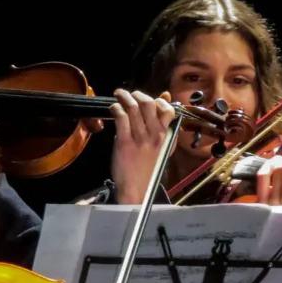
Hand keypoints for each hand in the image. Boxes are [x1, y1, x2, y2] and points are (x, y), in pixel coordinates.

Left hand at [110, 89, 175, 204]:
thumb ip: (164, 125)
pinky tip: (113, 109)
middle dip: (137, 94)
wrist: (137, 188)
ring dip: (124, 97)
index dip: (158, 101)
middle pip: (148, 104)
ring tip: (118, 95)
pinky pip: (121, 117)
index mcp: (166, 136)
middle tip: (129, 94)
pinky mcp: (125, 142)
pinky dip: (116, 108)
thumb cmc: (149, 168)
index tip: (150, 100)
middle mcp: (155, 135)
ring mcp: (140, 138)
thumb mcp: (162, 147)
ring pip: (133, 108)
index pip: (168, 110)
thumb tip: (165, 98)